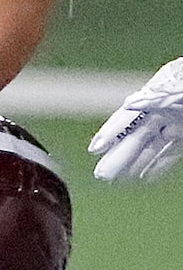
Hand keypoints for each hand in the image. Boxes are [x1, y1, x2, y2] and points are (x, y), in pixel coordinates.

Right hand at [90, 57, 182, 181]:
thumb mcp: (179, 88)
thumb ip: (159, 97)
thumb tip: (131, 104)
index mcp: (158, 94)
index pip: (130, 116)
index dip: (112, 132)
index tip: (95, 149)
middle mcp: (164, 110)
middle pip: (138, 135)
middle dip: (119, 155)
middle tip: (102, 175)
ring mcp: (177, 122)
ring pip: (152, 146)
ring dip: (136, 163)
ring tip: (118, 180)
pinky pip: (170, 151)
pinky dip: (158, 164)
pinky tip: (145, 176)